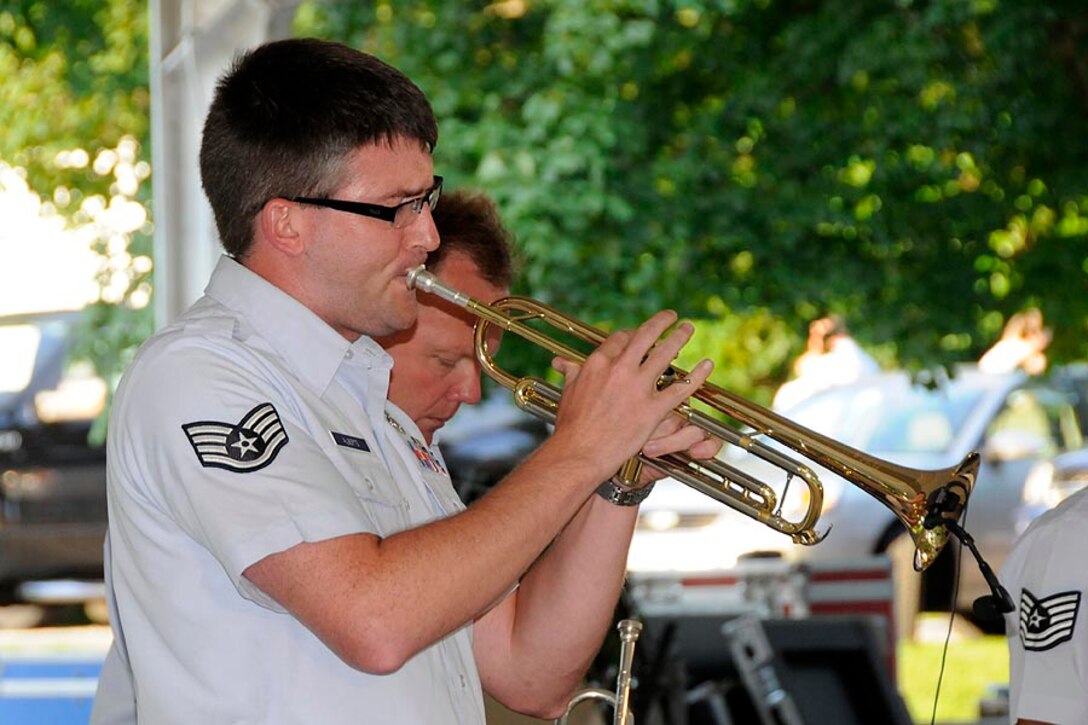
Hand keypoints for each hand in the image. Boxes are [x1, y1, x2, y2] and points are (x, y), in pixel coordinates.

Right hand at [549, 310, 713, 482]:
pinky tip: (707, 364)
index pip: (620, 338)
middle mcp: (620, 369)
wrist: (579, 452)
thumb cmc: (571, 426)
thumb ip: (572, 374)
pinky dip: (697, 375)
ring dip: (679, 337)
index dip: (633, 333)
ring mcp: (638, 388)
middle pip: (646, 335)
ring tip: (687, 328)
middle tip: (670, 316)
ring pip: (665, 354)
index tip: (639, 335)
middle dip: (661, 322)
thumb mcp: (568, 392)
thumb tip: (562, 363)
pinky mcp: (653, 409)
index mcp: (598, 363)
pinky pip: (681, 388)